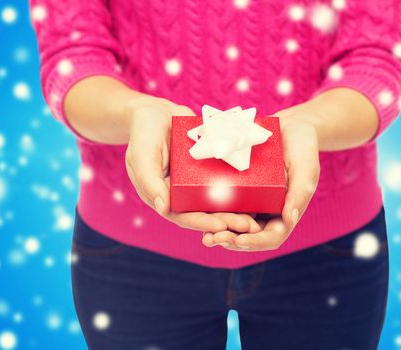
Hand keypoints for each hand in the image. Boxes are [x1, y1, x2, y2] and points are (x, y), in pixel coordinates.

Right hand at [124, 96, 261, 233]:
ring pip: (218, 201)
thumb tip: (164, 209)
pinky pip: (224, 181)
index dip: (203, 223)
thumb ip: (149, 182)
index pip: (183, 216)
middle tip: (248, 226)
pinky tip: (259, 192)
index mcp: (163, 197)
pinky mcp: (208, 169)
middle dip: (226, 221)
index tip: (222, 226)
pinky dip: (240, 188)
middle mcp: (181, 194)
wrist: (155, 111)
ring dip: (236, 210)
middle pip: (205, 213)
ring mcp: (195, 182)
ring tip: (256, 216)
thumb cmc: (143, 134)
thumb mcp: (141, 156)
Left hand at [204, 111, 319, 250]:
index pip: (270, 237)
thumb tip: (289, 220)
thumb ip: (299, 194)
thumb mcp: (306, 170)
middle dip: (230, 240)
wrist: (290, 127)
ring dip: (219, 232)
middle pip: (247, 235)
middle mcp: (266, 212)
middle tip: (213, 239)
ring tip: (205, 235)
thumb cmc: (303, 149)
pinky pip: (224, 204)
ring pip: (233, 224)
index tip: (239, 240)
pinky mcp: (237, 189)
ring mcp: (251, 202)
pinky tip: (198, 213)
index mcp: (284, 214)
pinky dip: (213, 212)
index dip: (254, 242)